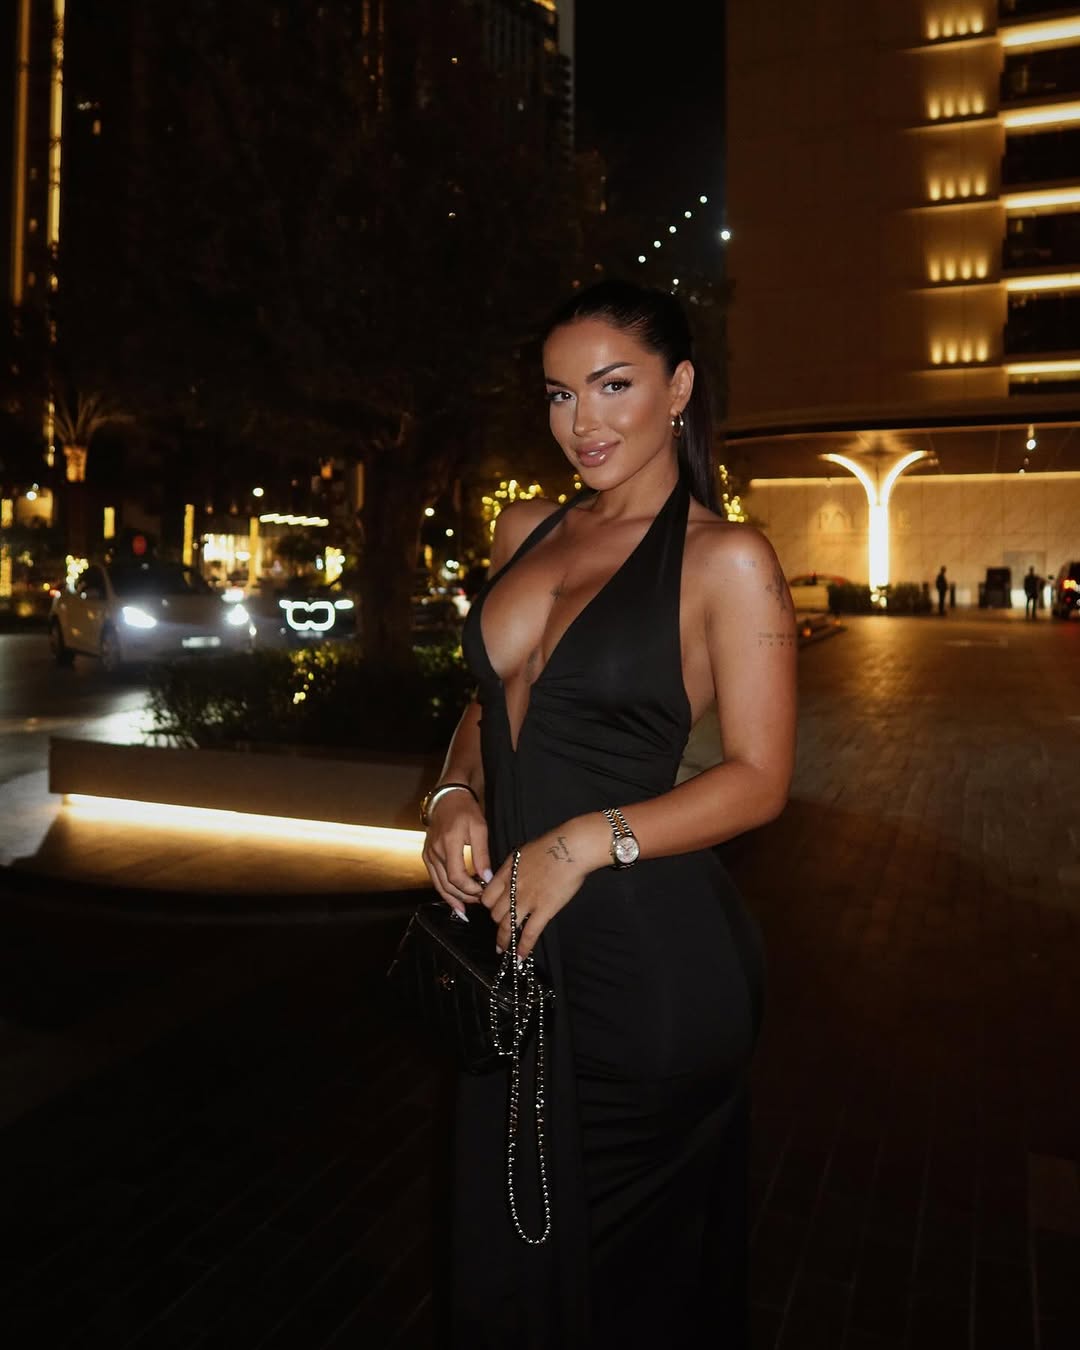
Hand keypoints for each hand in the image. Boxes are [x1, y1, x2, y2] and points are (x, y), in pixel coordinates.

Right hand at [422, 791, 491, 916]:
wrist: (446, 799)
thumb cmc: (465, 811)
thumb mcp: (479, 829)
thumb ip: (482, 854)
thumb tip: (487, 878)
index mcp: (449, 843)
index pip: (457, 876)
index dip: (471, 889)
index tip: (484, 891)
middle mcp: (435, 852)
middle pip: (448, 884)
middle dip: (465, 896)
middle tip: (480, 901)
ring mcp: (429, 855)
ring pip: (439, 885)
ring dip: (453, 898)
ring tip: (466, 910)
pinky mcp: (427, 856)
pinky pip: (435, 879)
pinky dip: (444, 892)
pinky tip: (454, 902)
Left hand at [481, 827, 588, 963]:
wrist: (570, 848)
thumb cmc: (551, 845)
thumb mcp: (522, 853)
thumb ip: (512, 869)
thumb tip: (508, 878)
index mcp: (506, 873)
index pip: (486, 897)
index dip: (489, 906)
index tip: (494, 910)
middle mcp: (512, 889)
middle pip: (494, 913)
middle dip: (497, 922)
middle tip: (503, 927)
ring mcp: (527, 901)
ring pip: (506, 926)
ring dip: (503, 941)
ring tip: (502, 950)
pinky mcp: (544, 910)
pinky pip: (529, 934)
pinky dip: (522, 948)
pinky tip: (519, 958)